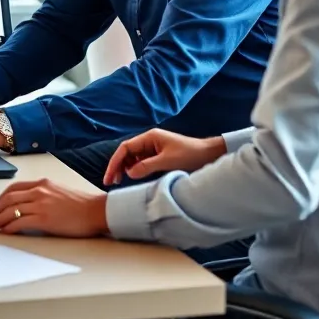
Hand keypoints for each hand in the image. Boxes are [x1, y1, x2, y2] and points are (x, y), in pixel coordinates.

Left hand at [0, 179, 107, 237]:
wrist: (95, 211)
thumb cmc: (81, 205)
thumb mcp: (58, 192)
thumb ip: (43, 195)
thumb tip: (28, 206)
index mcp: (42, 183)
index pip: (14, 188)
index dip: (0, 198)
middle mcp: (39, 191)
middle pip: (9, 198)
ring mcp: (41, 204)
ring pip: (11, 210)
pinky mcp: (44, 219)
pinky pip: (19, 222)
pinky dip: (8, 227)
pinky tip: (4, 231)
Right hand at [103, 129, 225, 186]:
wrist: (208, 154)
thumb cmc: (190, 155)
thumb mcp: (167, 162)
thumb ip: (147, 166)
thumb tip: (129, 173)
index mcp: (149, 137)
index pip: (125, 148)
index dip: (115, 162)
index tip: (109, 176)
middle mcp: (149, 140)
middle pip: (127, 152)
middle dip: (117, 166)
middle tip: (110, 182)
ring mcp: (153, 148)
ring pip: (133, 158)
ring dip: (125, 168)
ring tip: (119, 181)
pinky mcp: (158, 156)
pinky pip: (141, 162)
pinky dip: (134, 169)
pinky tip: (132, 178)